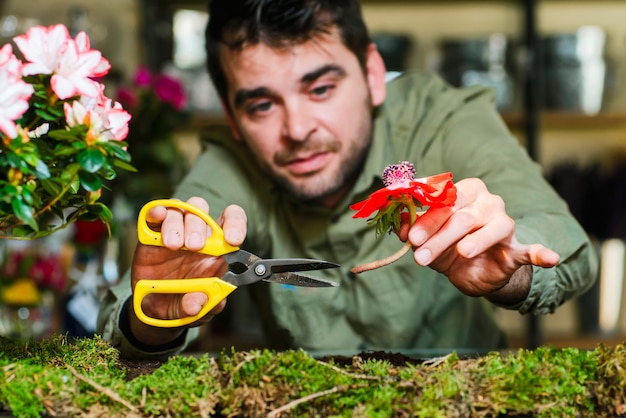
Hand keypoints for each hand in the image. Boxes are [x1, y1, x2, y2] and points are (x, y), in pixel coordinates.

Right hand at [128, 197, 247, 345]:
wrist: (155, 310)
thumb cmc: (184, 304)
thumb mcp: (197, 312)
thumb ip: (202, 306)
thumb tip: (197, 303)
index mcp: (217, 250)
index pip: (232, 222)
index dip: (236, 224)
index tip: (232, 240)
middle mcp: (197, 237)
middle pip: (203, 213)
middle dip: (199, 227)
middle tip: (194, 247)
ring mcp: (175, 234)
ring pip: (180, 211)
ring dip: (177, 224)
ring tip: (173, 245)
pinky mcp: (151, 236)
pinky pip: (155, 216)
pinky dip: (157, 210)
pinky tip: (158, 215)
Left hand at [399, 178, 559, 301]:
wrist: (472, 272)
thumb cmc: (446, 246)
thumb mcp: (424, 239)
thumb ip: (411, 230)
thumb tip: (400, 226)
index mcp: (463, 191)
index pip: (443, 199)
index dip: (425, 217)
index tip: (410, 236)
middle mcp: (487, 201)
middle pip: (462, 214)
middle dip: (439, 234)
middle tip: (420, 254)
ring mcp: (504, 222)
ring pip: (489, 229)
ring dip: (472, 243)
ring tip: (461, 254)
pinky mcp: (517, 247)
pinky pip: (530, 249)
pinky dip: (541, 253)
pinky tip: (550, 258)